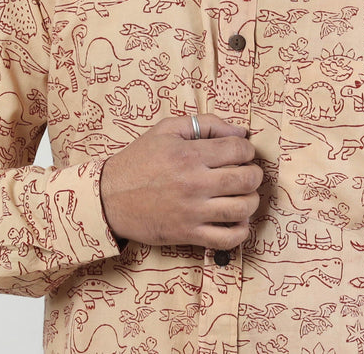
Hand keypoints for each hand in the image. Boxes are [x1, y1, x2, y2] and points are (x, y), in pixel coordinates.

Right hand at [99, 114, 261, 249]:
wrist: (110, 197)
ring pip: (242, 208)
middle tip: (247, 171)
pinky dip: (241, 230)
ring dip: (251, 199)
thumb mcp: (167, 129)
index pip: (239, 149)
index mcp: (189, 154)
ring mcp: (192, 212)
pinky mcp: (188, 235)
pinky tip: (237, 219)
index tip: (242, 152)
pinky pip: (227, 239)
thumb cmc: (140, 159)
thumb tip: (241, 132)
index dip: (247, 148)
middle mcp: (194, 184)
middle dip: (254, 173)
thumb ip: (206, 124)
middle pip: (246, 178)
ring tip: (244, 194)